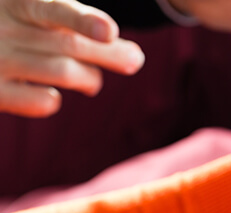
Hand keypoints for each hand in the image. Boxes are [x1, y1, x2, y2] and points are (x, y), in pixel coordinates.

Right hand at [0, 0, 144, 117]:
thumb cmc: (10, 25)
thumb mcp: (29, 11)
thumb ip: (71, 21)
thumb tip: (127, 53)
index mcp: (17, 1)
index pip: (53, 8)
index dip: (83, 20)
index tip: (109, 32)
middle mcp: (2, 28)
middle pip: (69, 44)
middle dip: (108, 54)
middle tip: (133, 60)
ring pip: (63, 72)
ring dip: (90, 78)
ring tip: (92, 81)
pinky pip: (40, 101)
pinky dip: (54, 99)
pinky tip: (54, 94)